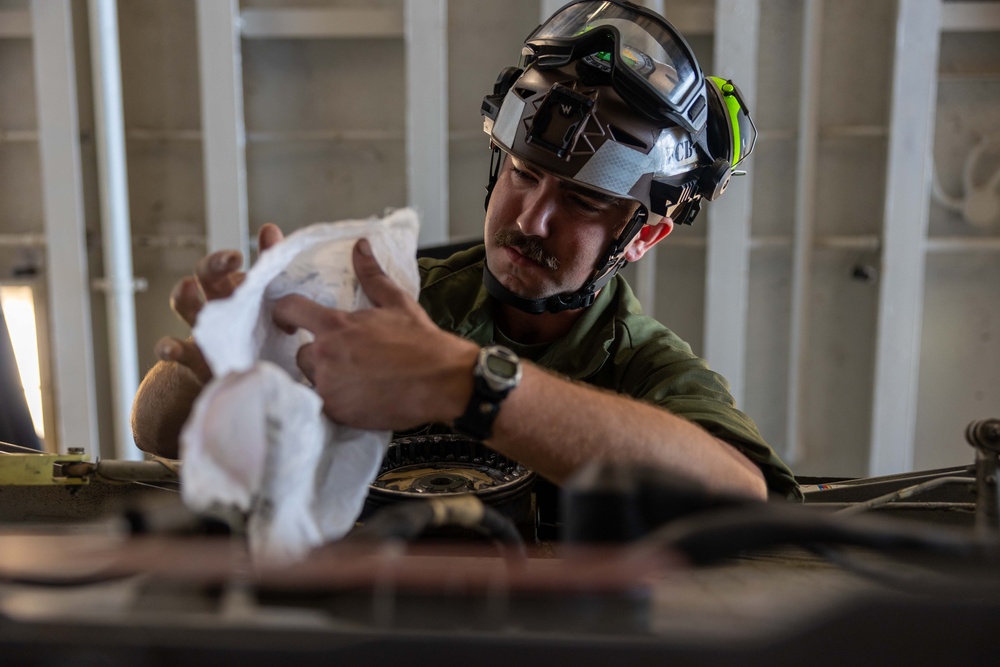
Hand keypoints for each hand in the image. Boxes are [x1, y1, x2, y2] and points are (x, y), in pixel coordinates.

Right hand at [155, 224, 284, 381]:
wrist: (242, 370)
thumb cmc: (257, 329)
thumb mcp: (268, 300)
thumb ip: (271, 268)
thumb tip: (269, 228)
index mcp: (231, 288)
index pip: (222, 265)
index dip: (225, 259)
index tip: (237, 256)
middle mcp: (213, 303)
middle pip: (204, 276)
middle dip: (213, 265)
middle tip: (231, 259)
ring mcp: (202, 329)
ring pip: (185, 305)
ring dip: (184, 294)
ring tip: (187, 286)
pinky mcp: (195, 358)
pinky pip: (177, 351)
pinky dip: (168, 347)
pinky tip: (168, 348)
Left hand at [272, 238, 479, 429]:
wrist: (441, 382)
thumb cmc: (421, 342)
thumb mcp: (396, 303)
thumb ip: (371, 275)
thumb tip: (360, 246)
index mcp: (335, 325)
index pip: (289, 310)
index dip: (284, 313)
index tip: (286, 322)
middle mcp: (325, 355)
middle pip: (300, 352)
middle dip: (318, 354)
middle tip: (346, 359)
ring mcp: (328, 386)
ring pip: (311, 379)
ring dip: (326, 378)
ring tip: (356, 379)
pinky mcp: (336, 411)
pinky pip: (324, 403)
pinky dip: (337, 401)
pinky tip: (360, 397)